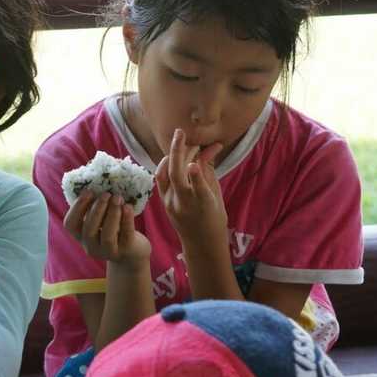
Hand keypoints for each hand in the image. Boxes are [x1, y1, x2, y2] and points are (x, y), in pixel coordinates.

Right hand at [64, 189, 151, 264]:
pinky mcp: (126, 251)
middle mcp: (91, 246)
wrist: (132, 253)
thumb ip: (95, 208)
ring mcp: (108, 252)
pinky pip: (126, 234)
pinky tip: (128, 206)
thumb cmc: (113, 230)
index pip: (70, 224)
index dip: (77, 207)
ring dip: (112, 213)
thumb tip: (97, 182)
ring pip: (107, 235)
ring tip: (118, 198)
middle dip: (97, 209)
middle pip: (89, 229)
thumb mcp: (100, 221)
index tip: (88, 192)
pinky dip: (126, 219)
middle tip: (106, 194)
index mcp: (81, 236)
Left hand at [155, 128, 226, 253]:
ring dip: (170, 156)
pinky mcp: (163, 202)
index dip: (196, 177)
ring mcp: (170, 203)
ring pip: (164, 175)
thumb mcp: (216, 195)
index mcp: (204, 205)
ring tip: (179, 142)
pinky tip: (172, 155)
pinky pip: (160, 179)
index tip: (195, 163)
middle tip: (180, 133)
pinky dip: (166, 164)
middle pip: (177, 176)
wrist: (200, 243)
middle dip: (177, 152)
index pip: (199, 189)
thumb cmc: (214, 217)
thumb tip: (209, 148)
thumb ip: (208, 171)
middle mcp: (184, 204)